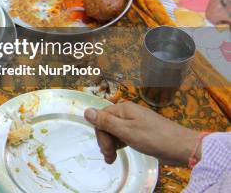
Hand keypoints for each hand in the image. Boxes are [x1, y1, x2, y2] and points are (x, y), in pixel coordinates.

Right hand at [84, 101, 199, 165]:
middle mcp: (128, 113)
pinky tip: (121, 152)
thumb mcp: (126, 131)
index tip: (106, 150)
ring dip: (111, 144)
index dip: (100, 134)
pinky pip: (124, 135)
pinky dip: (120, 144)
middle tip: (110, 157)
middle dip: (105, 141)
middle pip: (107, 124)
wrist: (182, 147)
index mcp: (123, 109)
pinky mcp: (141, 131)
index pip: (101, 118)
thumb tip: (86, 111)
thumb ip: (106, 121)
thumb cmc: (153, 138)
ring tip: (113, 158)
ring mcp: (135, 122)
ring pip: (114, 131)